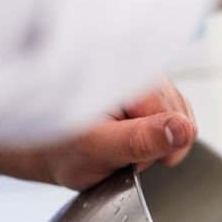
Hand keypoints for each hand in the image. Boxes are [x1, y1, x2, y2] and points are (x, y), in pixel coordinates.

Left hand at [0, 78, 197, 190]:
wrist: (38, 145)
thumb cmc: (59, 149)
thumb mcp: (100, 149)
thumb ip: (144, 140)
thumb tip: (183, 129)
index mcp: (122, 71)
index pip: (175, 116)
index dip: (158, 146)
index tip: (129, 158)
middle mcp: (133, 63)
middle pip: (178, 112)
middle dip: (156, 141)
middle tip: (118, 151)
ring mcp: (141, 73)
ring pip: (176, 113)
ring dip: (154, 137)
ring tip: (119, 143)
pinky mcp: (145, 83)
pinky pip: (170, 111)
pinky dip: (154, 130)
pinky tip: (127, 135)